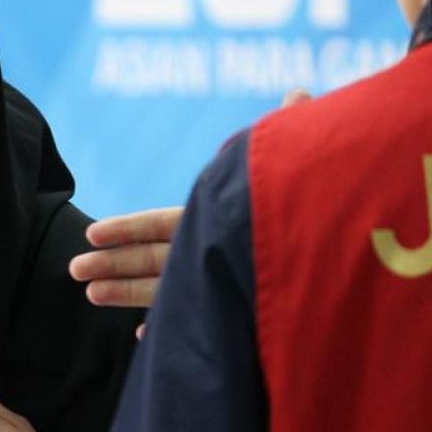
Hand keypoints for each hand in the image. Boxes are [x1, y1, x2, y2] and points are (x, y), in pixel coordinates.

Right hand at [68, 89, 310, 327]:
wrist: (358, 260)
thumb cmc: (323, 209)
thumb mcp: (298, 169)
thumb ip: (289, 134)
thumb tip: (298, 93)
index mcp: (219, 218)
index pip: (161, 224)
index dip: (126, 229)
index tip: (91, 233)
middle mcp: (215, 251)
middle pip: (152, 258)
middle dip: (112, 263)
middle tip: (74, 270)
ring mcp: (223, 283)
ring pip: (164, 289)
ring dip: (126, 293)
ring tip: (90, 296)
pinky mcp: (237, 314)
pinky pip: (196, 322)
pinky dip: (169, 327)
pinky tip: (144, 338)